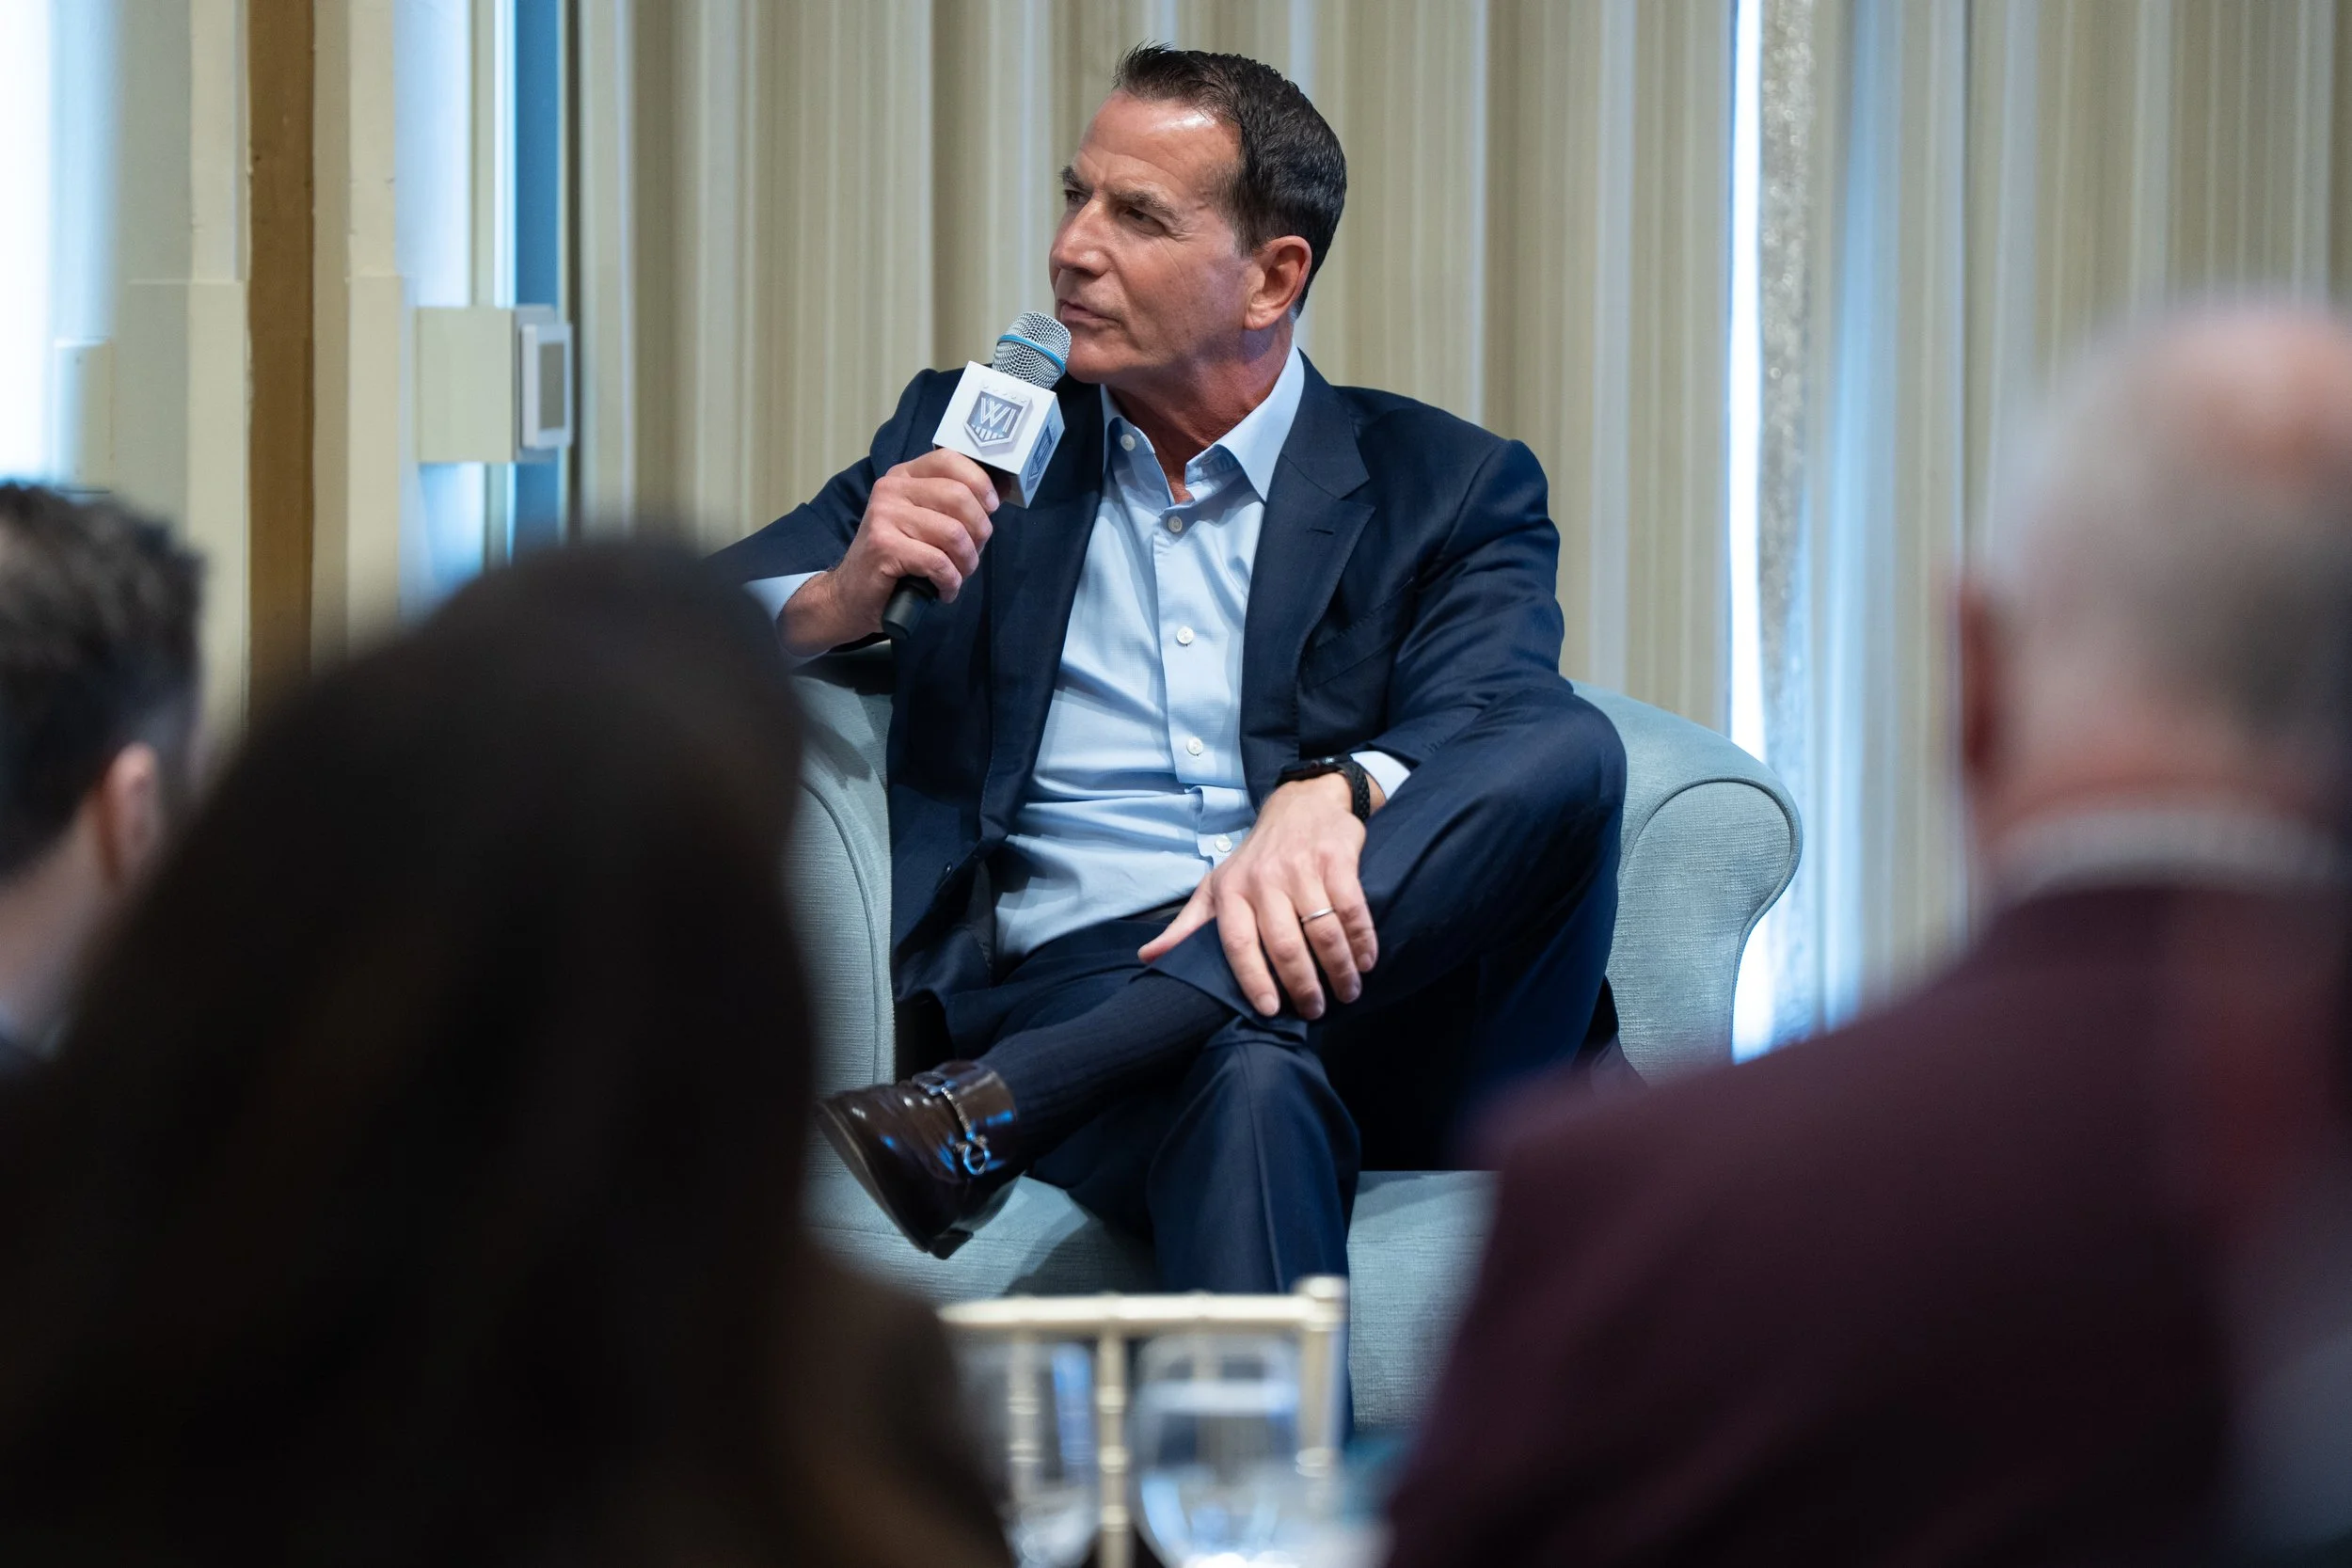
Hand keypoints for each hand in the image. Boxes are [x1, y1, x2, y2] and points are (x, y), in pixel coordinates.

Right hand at [781, 449, 999, 655]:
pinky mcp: (883, 546)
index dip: (980, 482)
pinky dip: (951, 582)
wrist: (852, 595)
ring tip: (957, 575)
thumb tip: (998, 494)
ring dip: (967, 563)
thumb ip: (953, 505)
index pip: (950, 459)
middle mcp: (891, 490)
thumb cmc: (897, 560)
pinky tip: (944, 590)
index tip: (991, 508)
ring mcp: (884, 516)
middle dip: (979, 532)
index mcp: (904, 476)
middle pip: (959, 497)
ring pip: (954, 533)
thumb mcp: (924, 522)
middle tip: (972, 554)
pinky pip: (938, 562)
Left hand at [1137, 773, 1384, 1019]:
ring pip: (1322, 930)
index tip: (1269, 1010)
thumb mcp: (1216, 885)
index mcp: (1231, 890)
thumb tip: (1149, 958)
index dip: (1253, 980)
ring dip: (1338, 968)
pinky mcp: (1337, 859)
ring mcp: (1302, 868)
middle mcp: (1264, 879)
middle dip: (1302, 985)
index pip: (1238, 943)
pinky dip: (1362, 940)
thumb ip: (1188, 925)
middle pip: (1284, 943)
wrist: (1301, 804)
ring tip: (1347, 991)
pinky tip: (1365, 961)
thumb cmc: (1257, 857)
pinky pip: (1352, 909)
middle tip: (1314, 1010)